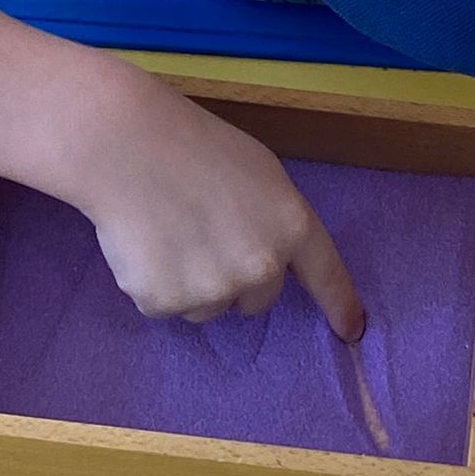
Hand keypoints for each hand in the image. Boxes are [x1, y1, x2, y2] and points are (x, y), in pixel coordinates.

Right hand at [75, 61, 364, 335]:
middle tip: (199, 232)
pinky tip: (142, 243)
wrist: (123, 145)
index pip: (326, 275)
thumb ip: (272, 221)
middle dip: (233, 277)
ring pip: (208, 307)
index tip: (351, 331)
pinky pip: (166, 307)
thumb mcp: (257, 173)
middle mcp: (260, 267)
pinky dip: (153, 283)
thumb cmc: (190, 146)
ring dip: (190, 282)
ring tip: (166, 231)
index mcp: (290, 226)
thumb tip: (265, 262)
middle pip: (256, 300)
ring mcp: (213, 289)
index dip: (340, 305)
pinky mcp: (166, 302)